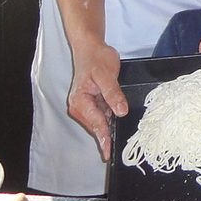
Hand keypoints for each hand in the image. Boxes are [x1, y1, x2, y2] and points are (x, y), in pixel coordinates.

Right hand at [66, 39, 125, 159]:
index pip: (96, 123)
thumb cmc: (96, 58)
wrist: (90, 48)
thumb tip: (120, 111)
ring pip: (100, 122)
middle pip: (97, 126)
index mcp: (80, 101)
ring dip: (109, 126)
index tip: (108, 152)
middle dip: (108, 134)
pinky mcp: (92, 104)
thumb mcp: (107, 74)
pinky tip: (117, 117)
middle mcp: (79, 106)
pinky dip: (109, 118)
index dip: (104, 138)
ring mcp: (85, 106)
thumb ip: (113, 93)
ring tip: (119, 134)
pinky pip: (102, 115)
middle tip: (118, 147)